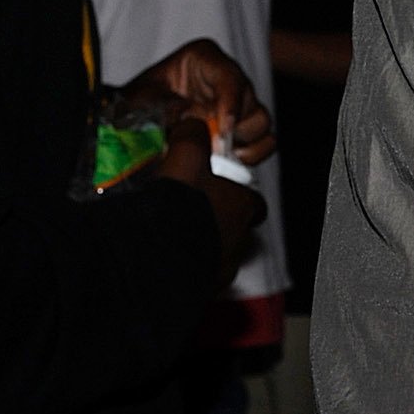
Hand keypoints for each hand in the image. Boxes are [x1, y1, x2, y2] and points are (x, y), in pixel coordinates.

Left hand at [129, 38, 276, 165]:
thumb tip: (194, 122)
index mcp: (202, 59)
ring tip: (218, 155)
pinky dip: (251, 155)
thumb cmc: (137, 104)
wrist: (132, 124)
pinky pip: (264, 142)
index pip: (229, 75)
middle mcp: (226, 80)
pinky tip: (227, 162)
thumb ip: (168, 108)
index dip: (231, 103)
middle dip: (236, 127)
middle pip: (250, 100)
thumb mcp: (143, 99)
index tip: (223, 128)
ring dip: (244, 143)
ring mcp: (237, 105)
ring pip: (261, 122)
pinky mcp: (242, 130)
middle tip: (215, 147)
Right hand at [151, 113, 266, 278]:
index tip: (220, 192)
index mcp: (243, 208)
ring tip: (170, 237)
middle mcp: (241, 242)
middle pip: (234, 229)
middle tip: (188, 214)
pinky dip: (185, 267)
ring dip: (200, 245)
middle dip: (215, 222)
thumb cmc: (181, 205)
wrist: (160, 257)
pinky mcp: (203, 290)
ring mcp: (223, 269)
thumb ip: (192, 137)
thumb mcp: (185, 159)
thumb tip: (194, 123)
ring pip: (217, 253)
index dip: (238, 196)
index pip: (254, 202)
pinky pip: (197, 276)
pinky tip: (162, 258)